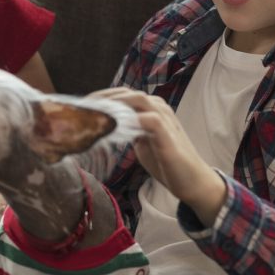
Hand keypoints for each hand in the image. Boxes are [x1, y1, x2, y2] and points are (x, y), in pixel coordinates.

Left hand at [89, 87, 226, 224]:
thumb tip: (105, 128)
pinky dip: (131, 119)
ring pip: (138, 100)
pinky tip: (114, 127)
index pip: (123, 95)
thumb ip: (127, 131)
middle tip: (83, 108)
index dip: (102, 98)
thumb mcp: (141, 142)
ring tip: (94, 113)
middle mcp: (159, 109)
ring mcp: (165, 120)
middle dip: (103, 98)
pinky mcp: (168, 135)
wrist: (191, 181)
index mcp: (152, 109)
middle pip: (127, 93)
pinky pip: (150, 119)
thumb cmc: (165, 161)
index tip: (82, 107)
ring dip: (114, 104)